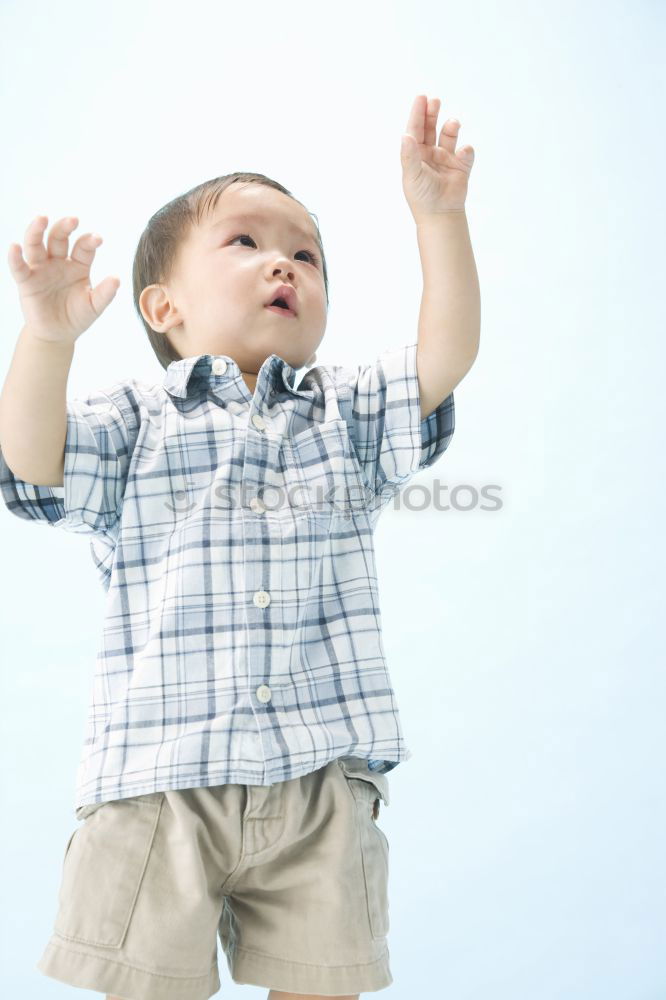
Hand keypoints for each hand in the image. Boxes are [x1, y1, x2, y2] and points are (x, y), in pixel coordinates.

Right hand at [7, 215, 119, 344]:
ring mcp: (41, 269)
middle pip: (58, 238)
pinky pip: (19, 267)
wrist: (58, 335)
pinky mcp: (27, 281)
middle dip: (65, 227)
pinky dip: (14, 257)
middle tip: (73, 219)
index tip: (97, 238)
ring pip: (36, 244)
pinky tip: (14, 247)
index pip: (83, 247)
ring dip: (37, 230)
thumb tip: (117, 279)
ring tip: (42, 218)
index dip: (89, 241)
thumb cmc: (77, 317)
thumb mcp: (94, 306)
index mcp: (78, 265)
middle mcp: (58, 262)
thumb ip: (105, 293)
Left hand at [400, 94, 474, 221]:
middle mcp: (430, 153)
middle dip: (432, 114)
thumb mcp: (411, 175)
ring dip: (451, 127)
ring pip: (449, 136)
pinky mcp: (461, 166)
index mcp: (416, 154)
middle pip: (431, 128)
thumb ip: (409, 155)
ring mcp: (446, 159)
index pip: (416, 129)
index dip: (418, 114)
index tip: (421, 98)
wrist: (440, 215)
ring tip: (453, 123)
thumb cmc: (422, 197)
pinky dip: (466, 150)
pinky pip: (466, 153)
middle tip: (435, 100)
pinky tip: (463, 152)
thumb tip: (405, 135)